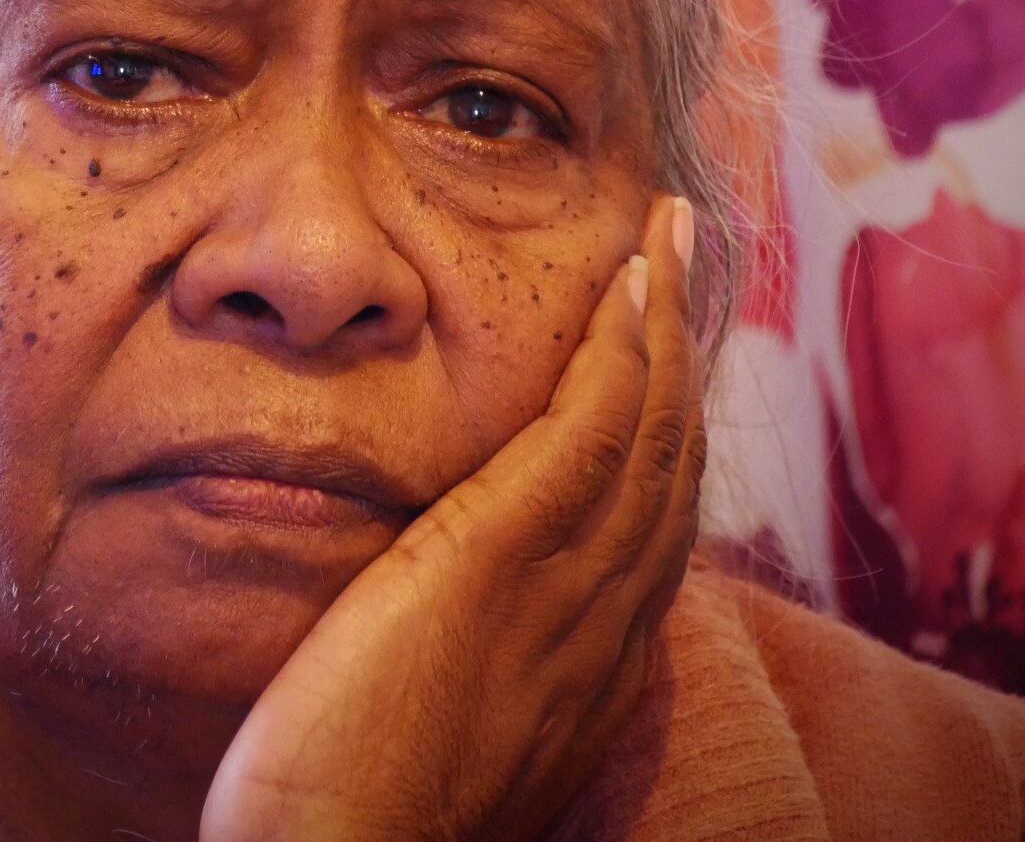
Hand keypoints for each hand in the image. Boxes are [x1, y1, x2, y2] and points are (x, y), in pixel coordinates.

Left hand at [201, 195, 704, 841]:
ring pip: (647, 437)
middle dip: (681, 362)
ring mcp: (560, 595)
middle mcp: (598, 633)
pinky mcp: (497, 560)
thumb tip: (433, 620)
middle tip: (678, 267)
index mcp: (582, 676)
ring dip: (664, 328)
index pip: (642, 534)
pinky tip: (628, 289)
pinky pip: (589, 436)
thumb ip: (456, 667)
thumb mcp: (430, 732)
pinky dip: (622, 356)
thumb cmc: (343, 815)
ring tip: (665, 240)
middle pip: (667, 471)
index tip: (655, 366)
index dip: (660, 439)